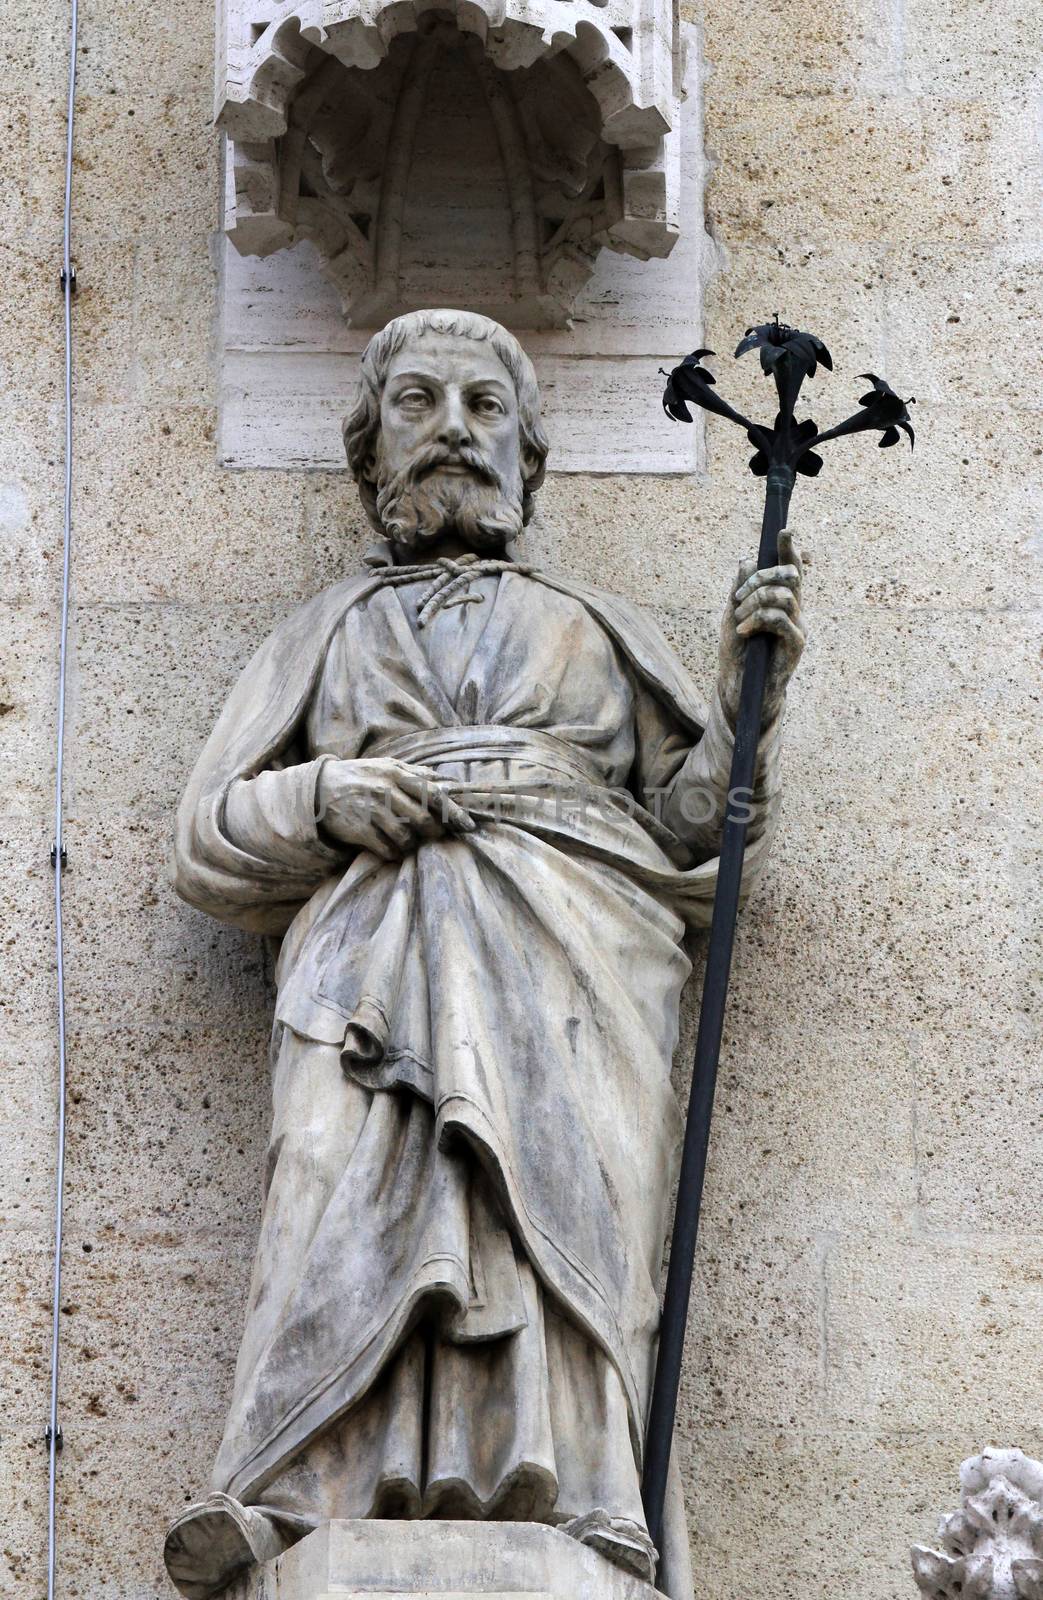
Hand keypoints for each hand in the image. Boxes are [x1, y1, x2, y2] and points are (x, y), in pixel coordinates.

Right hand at [316, 758, 474, 859]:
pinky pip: (387, 849)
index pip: (432, 794)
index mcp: (396, 774)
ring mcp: (371, 812)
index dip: (454, 812)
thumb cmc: (362, 777)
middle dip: (434, 832)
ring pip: (406, 838)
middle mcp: (385, 791)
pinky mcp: (359, 830)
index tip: (469, 826)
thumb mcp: (388, 767)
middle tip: (435, 834)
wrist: (321, 788)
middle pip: (423, 820)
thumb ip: (418, 774)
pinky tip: (390, 846)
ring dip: (412, 844)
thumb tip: (450, 782)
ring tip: (407, 839)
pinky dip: (393, 852)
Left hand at [718, 528, 805, 726]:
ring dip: (754, 602)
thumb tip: (746, 560)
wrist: (739, 686)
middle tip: (738, 597)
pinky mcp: (796, 644)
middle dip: (762, 576)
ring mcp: (797, 626)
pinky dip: (757, 620)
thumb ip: (741, 589)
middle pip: (790, 575)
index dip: (789, 549)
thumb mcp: (733, 615)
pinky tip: (743, 632)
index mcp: (780, 600)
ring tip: (739, 619)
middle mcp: (794, 610)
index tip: (785, 531)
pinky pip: (780, 618)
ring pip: (784, 595)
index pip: (789, 569)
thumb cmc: (737, 652)